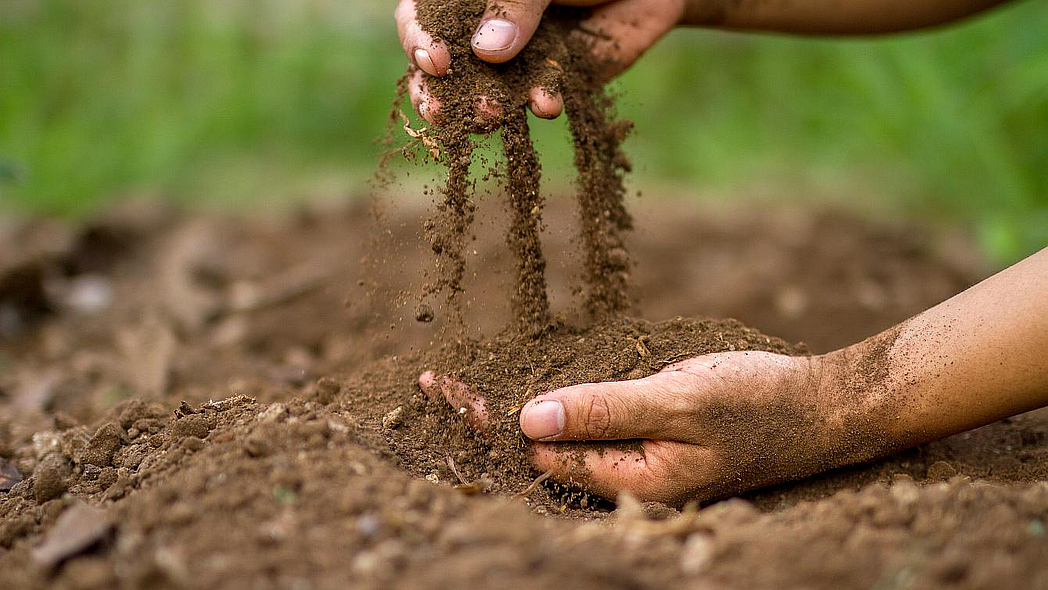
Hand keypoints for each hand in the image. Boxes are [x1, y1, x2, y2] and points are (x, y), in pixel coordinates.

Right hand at [395, 0, 685, 123]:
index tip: (434, 62)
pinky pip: (538, 100)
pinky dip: (541, 104)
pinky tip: (547, 104)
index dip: (418, 41)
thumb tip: (487, 51)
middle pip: (442, 69)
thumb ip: (515, 2)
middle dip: (437, 95)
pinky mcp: (553, 81)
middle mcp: (484, 28)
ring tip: (492, 114)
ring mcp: (518, 58)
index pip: (420, 18)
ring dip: (484, 109)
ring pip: (485, 92)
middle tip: (440, 114)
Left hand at [420, 343, 898, 505]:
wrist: (822, 409)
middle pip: (540, 451)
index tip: (439, 387)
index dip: (488, 420)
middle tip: (433, 385)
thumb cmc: (757, 403)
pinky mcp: (650, 446)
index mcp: (631, 483)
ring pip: (562, 440)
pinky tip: (533, 389)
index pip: (538, 452)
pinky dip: (558, 407)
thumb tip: (528, 419)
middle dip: (488, 420)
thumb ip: (603, 410)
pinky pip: (591, 430)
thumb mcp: (677, 401)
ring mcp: (638, 466)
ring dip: (517, 411)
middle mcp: (627, 484)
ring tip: (463, 390)